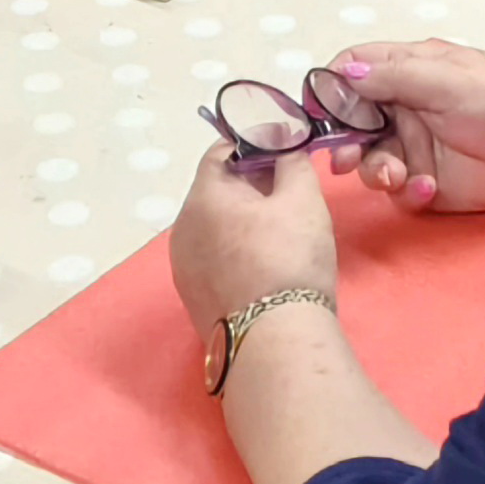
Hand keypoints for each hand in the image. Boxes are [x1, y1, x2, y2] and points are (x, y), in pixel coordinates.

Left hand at [171, 140, 337, 340]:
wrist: (275, 341)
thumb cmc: (289, 258)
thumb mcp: (303, 197)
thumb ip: (292, 159)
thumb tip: (282, 142)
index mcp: (202, 197)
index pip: (223, 151)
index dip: (257, 144)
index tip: (286, 153)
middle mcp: (181, 229)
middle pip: (217, 190)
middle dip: (252, 184)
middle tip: (291, 193)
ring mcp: (183, 267)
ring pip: (215, 226)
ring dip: (244, 219)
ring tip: (282, 232)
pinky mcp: (192, 298)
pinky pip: (213, 257)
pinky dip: (236, 250)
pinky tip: (265, 265)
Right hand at [319, 40, 484, 214]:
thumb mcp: (447, 79)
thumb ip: (393, 76)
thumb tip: (342, 71)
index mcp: (408, 68)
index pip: (353, 69)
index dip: (332, 88)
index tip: (320, 113)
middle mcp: (404, 105)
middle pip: (352, 121)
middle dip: (344, 141)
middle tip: (342, 159)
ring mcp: (413, 145)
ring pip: (369, 159)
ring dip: (374, 170)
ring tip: (396, 176)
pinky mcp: (425, 182)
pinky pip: (397, 189)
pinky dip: (407, 191)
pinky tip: (429, 188)